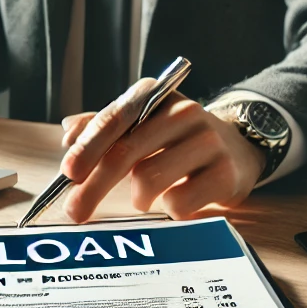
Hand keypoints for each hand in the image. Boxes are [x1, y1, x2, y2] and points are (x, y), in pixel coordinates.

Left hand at [57, 82, 265, 222]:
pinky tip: (177, 201)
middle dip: (94, 186)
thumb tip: (69, 132)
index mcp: (156, 96)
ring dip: (137, 197)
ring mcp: (207, 142)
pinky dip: (169, 209)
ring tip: (143, 197)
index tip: (68, 172)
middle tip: (75, 211)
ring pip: (149, 179)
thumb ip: (104, 126)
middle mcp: (183, 112)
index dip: (88, 147)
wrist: (238, 148)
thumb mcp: (142, 125)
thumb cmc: (177, 139)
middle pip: (126, 152)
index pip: (115, 118)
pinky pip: (179, 202)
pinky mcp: (225, 173)